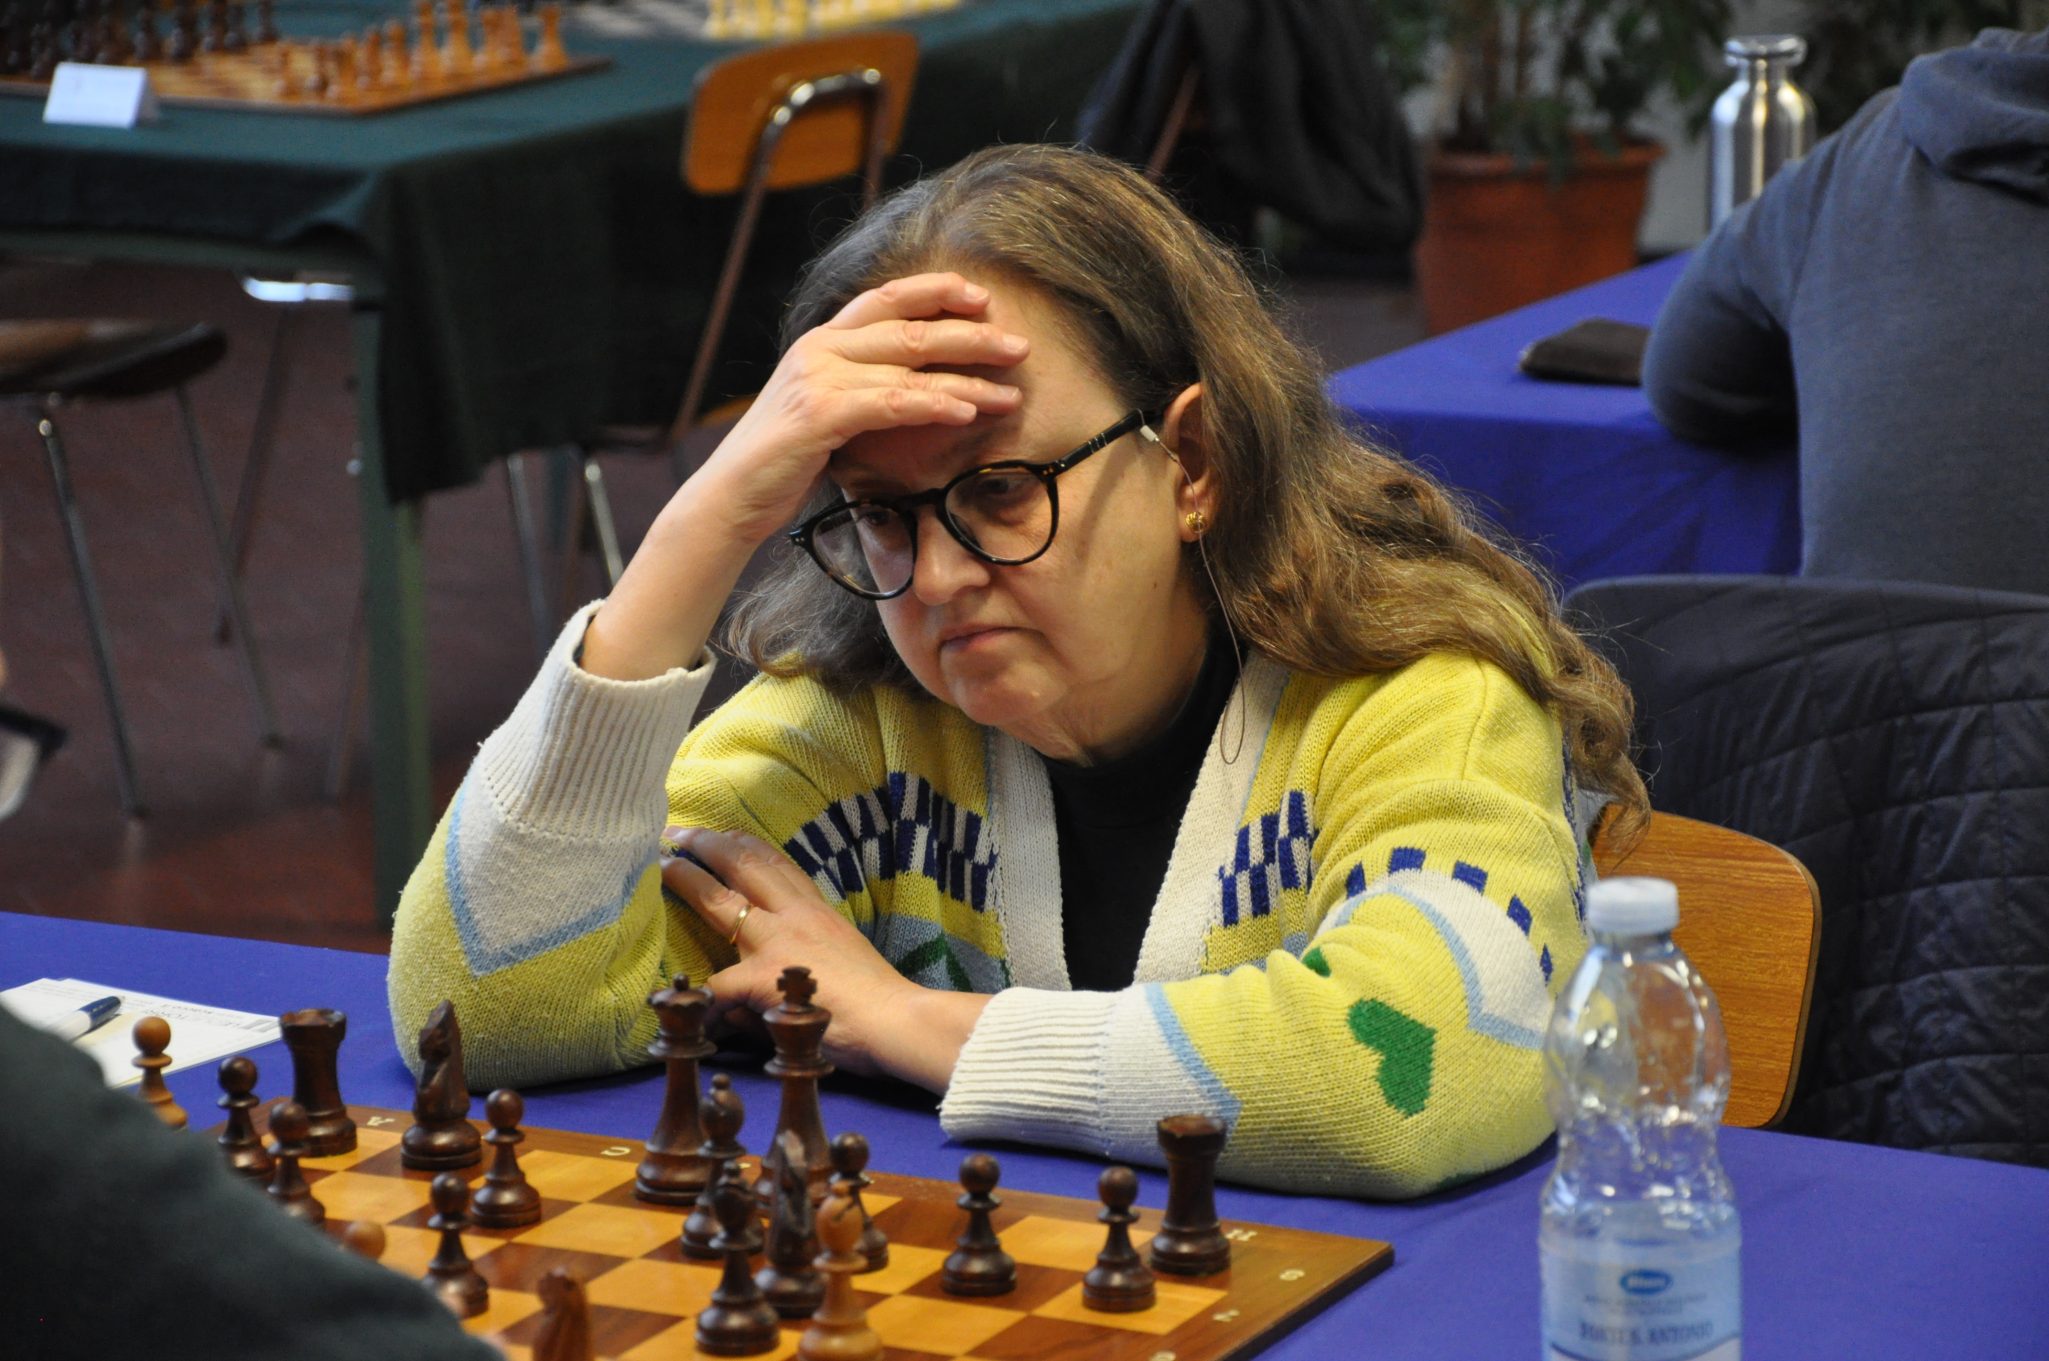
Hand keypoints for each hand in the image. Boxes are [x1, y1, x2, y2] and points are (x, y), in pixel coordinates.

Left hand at [660, 826, 987, 1086]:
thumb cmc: (880, 1000)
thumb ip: (803, 957)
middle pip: (744, 867)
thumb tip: (764, 972)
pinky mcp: (765, 979)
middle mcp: (795, 917)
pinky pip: (718, 983)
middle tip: (677, 832)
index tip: (726, 831)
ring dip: (689, 880)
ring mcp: (777, 944)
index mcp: (816, 912)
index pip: (777, 865)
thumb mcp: (842, 961)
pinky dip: (696, 992)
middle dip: (708, 845)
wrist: (898, 1020)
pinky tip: (672, 997)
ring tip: (664, 865)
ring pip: (722, 902)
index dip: (746, 845)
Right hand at [690, 271, 1031, 546]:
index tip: (982, 297)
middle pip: (910, 327)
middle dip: (972, 334)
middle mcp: (820, 348)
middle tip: (1019, 346)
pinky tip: (967, 412)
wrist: (732, 496)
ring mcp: (818, 377)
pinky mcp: (820, 413)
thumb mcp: (826, 411)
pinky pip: (892, 403)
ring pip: (909, 364)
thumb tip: (918, 389)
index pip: (886, 298)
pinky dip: (934, 404)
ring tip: (1011, 392)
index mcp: (822, 341)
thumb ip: (862, 389)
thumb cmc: (784, 461)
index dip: (936, 291)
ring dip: (968, 377)